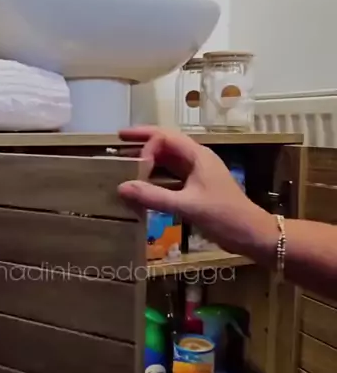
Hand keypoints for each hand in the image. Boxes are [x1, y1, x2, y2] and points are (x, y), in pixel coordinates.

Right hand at [118, 127, 276, 260]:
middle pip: (166, 142)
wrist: (252, 234)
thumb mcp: (188, 206)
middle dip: (144, 140)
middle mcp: (197, 159)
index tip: (134, 165)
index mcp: (198, 155)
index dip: (147, 146)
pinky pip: (172, 176)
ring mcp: (198, 174)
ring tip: (126, 160)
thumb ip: (155, 197)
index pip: (166, 137)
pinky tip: (143, 184)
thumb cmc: (224, 216)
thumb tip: (122, 187)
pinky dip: (156, 177)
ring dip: (149, 158)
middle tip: (119, 139)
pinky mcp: (197, 188)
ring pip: (169, 159)